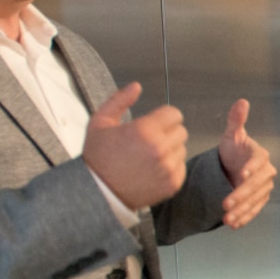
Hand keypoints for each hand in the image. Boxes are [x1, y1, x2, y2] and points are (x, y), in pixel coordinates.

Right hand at [84, 82, 185, 209]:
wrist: (98, 192)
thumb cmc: (98, 157)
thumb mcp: (100, 123)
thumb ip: (119, 101)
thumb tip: (137, 86)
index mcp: (144, 130)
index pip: (174, 114)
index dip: (164, 117)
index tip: (154, 124)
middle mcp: (160, 148)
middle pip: (181, 131)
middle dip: (167, 132)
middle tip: (149, 141)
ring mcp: (168, 167)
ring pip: (182, 149)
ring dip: (170, 150)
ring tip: (149, 157)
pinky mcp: (173, 183)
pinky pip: (181, 167)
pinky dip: (170, 167)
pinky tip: (152, 170)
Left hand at [216, 99, 275, 228]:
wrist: (231, 167)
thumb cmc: (232, 150)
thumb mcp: (232, 135)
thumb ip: (236, 120)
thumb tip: (242, 102)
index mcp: (260, 156)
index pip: (258, 162)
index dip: (250, 168)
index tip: (241, 174)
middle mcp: (266, 173)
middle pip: (255, 185)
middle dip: (241, 195)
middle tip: (225, 203)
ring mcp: (263, 189)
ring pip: (254, 201)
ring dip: (241, 210)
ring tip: (227, 218)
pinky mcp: (259, 202)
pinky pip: (254, 211)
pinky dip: (245, 218)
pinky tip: (234, 224)